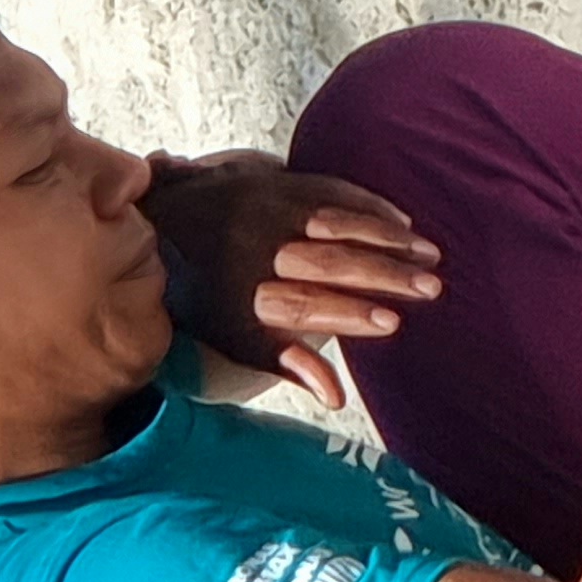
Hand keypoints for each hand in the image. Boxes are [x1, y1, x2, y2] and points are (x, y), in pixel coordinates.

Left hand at [140, 153, 444, 408]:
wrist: (150, 221)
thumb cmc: (196, 294)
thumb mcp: (229, 337)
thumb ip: (287, 362)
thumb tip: (338, 399)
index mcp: (241, 294)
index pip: (303, 305)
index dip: (348, 315)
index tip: (392, 323)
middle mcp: (256, 249)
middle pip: (330, 264)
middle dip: (385, 276)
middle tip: (431, 288)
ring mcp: (268, 210)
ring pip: (338, 224)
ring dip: (388, 240)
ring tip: (429, 256)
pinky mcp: (277, 181)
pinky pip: (332, 191)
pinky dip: (372, 207)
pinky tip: (404, 222)